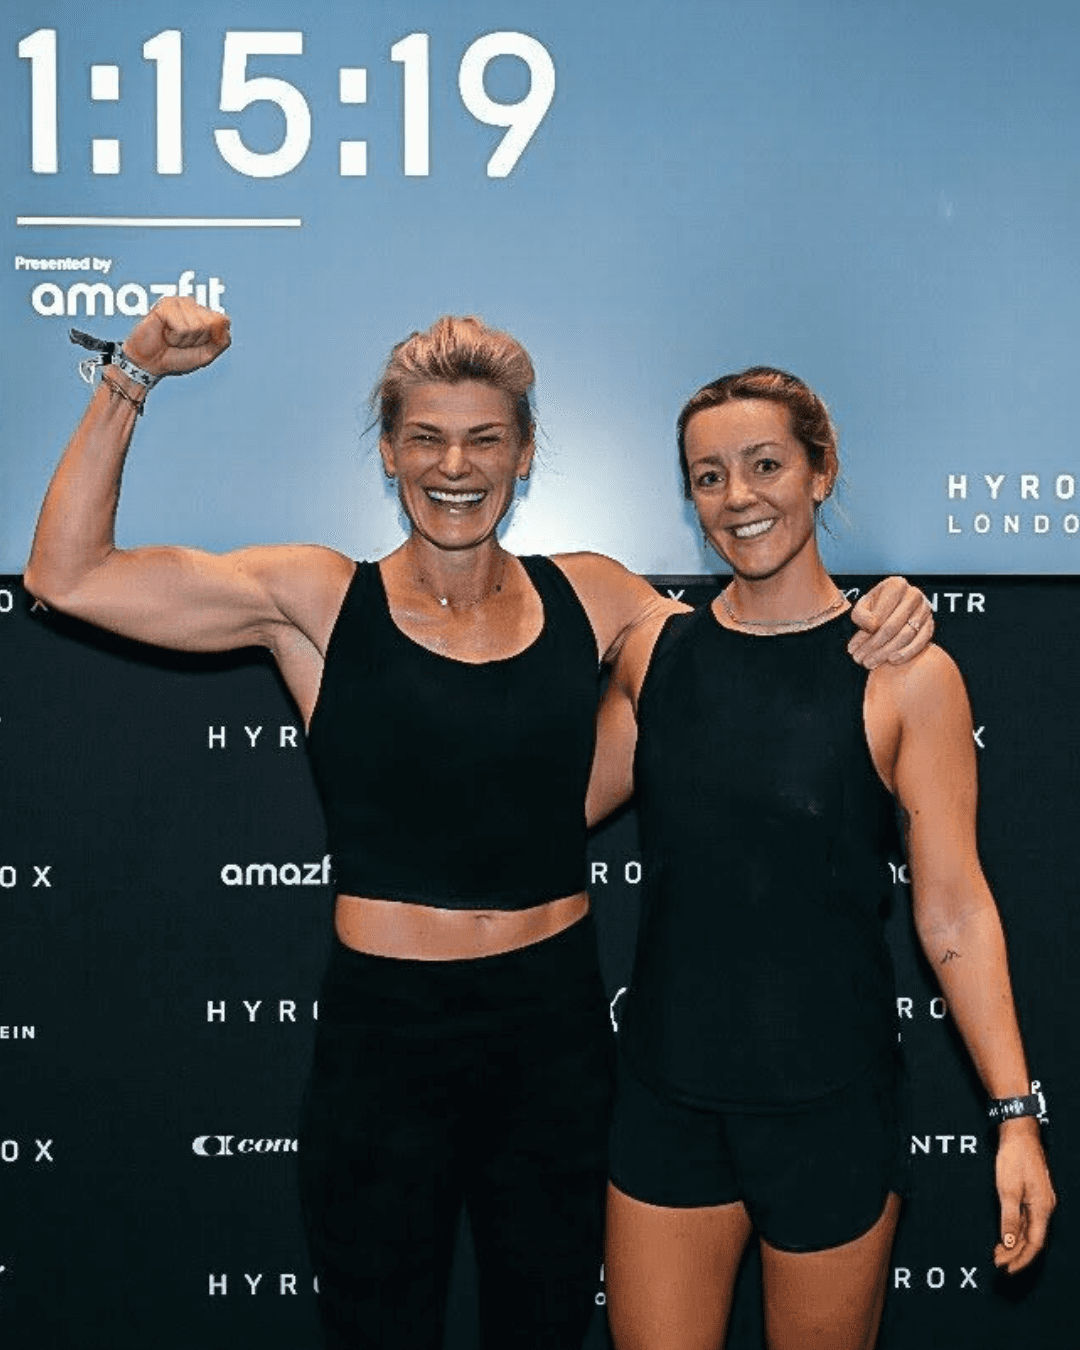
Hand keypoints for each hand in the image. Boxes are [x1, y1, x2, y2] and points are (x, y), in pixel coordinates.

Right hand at [123, 296, 230, 377]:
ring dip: (184, 339)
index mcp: (203, 312)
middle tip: (181, 341)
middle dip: (198, 340)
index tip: (196, 343)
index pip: (223, 321)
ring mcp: (178, 302)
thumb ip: (222, 340)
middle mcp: (192, 304)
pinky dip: (175, 337)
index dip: (211, 339)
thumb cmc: (177, 356)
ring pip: (197, 325)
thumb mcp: (207, 354)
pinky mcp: (165, 305)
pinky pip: (182, 327)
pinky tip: (165, 334)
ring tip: (172, 338)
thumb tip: (225, 322)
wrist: (151, 363)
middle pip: (211, 324)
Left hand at [848, 576, 932, 667]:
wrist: (894, 605)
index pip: (879, 614)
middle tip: (860, 660)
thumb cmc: (877, 605)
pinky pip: (921, 642)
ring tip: (870, 663)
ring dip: (886, 652)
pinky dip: (906, 653)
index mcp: (896, 585)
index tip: (853, 648)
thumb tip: (872, 627)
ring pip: (906, 635)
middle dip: (874, 646)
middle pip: (892, 626)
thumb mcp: (863, 605)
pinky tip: (892, 661)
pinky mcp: (930, 624)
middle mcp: (914, 595)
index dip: (864, 634)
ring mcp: (925, 610)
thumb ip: (861, 615)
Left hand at [992, 1118, 1055, 1272]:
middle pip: (1033, 1239)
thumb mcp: (1008, 1190)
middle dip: (1016, 1254)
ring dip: (1015, 1243)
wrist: (1019, 1132)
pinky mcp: (1034, 1194)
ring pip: (1030, 1230)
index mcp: (1042, 1208)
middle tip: (997, 1263)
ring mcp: (1040, 1200)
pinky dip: (1016, 1229)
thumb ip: (1010, 1219)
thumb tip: (1010, 1244)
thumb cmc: (1014, 1158)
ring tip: (998, 1252)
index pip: (1034, 1244)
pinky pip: (1027, 1219)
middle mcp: (1045, 1207)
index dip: (1021, 1259)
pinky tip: (1006, 1235)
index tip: (1006, 1269)